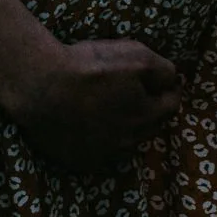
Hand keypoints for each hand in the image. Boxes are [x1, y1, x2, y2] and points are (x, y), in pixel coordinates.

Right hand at [10, 37, 183, 174]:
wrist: (41, 86)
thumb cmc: (90, 67)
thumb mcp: (136, 55)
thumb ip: (162, 69)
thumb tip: (174, 79)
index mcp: (145, 114)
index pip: (171, 105)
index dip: (171, 90)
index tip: (168, 82)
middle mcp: (130, 140)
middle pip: (150, 126)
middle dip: (150, 110)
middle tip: (141, 95)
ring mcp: (105, 154)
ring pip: (126, 143)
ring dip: (126, 128)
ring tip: (114, 111)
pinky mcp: (81, 161)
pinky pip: (100, 154)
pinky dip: (101, 141)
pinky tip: (91, 126)